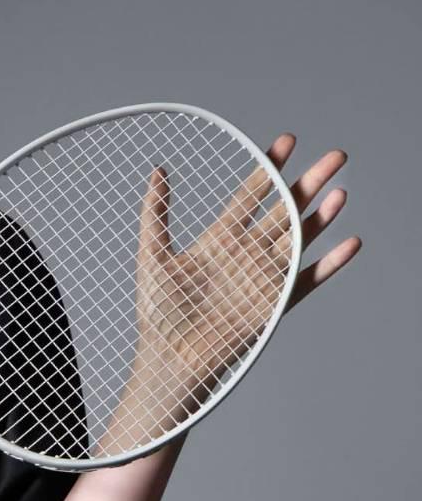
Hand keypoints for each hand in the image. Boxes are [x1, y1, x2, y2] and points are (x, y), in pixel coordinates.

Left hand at [133, 132, 361, 399]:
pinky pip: (307, 280)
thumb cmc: (158, 313)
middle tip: (333, 157)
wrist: (169, 360)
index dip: (269, 168)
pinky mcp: (274, 305)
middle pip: (284, 211)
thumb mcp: (152, 256)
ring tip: (340, 192)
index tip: (287, 141)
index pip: (251, 195)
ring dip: (321, 218)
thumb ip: (155, 214)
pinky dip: (329, 264)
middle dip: (308, 184)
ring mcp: (263, 278)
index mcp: (219, 239)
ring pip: (299, 240)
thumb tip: (157, 171)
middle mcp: (246, 254)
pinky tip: (349, 243)